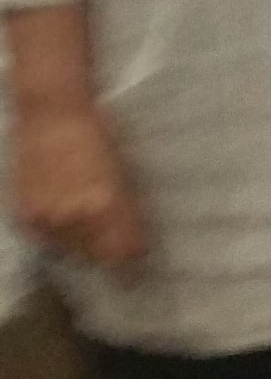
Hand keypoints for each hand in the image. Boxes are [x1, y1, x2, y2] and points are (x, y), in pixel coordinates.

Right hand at [10, 102, 146, 268]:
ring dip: (81, 245)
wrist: (51, 112)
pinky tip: (61, 215)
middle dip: (108, 253)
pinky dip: (56, 235)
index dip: (134, 263)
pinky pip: (46, 241)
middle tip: (112, 241)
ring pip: (71, 253)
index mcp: (108, 207)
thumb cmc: (100, 135)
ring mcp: (47, 219)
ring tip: (84, 223)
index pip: (125, 255)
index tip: (139, 266)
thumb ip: (128, 213)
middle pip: (98, 259)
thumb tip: (134, 245)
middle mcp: (76, 219)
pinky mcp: (24, 216)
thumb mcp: (126, 175)